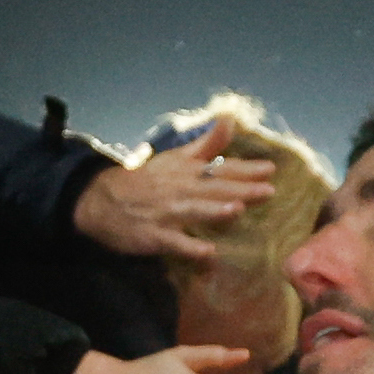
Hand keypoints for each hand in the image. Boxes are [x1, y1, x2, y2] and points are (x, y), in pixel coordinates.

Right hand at [73, 127, 277, 262]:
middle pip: (213, 189)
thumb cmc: (145, 181)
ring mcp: (166, 214)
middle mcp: (179, 190)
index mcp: (186, 171)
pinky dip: (190, 248)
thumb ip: (206, 144)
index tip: (271, 169)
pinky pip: (174, 243)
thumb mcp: (175, 158)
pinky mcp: (154, 236)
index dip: (246, 169)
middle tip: (268, 191)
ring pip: (194, 212)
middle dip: (240, 190)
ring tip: (236, 210)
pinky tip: (207, 253)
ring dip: (214, 211)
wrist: (102, 201)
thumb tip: (230, 120)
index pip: (221, 169)